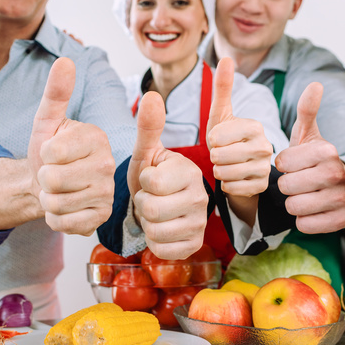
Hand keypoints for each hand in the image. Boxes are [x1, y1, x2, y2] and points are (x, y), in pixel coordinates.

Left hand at [27, 57, 115, 235]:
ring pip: (55, 203)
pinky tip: (63, 206)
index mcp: (97, 137)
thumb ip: (56, 92)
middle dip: (43, 178)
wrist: (48, 184)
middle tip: (53, 173)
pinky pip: (62, 222)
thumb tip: (65, 61)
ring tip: (57, 189)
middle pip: (53, 179)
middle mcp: (108, 164)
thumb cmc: (49, 152)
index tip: (53, 151)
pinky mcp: (99, 218)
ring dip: (47, 198)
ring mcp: (106, 193)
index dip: (43, 153)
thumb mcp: (47, 121)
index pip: (52, 151)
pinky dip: (53, 217)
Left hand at [127, 91, 208, 259]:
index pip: (151, 183)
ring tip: (155, 211)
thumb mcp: (147, 151)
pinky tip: (160, 227)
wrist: (158, 203)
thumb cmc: (153, 174)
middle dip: (142, 204)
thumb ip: (148, 126)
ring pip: (155, 231)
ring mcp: (201, 224)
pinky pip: (162, 249)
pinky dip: (153, 241)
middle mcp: (202, 197)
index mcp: (190, 171)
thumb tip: (152, 94)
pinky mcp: (194, 245)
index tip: (152, 178)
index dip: (143, 182)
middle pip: (151, 209)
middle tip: (151, 197)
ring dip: (146, 222)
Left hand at [206, 57, 272, 198]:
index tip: (220, 140)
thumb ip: (223, 87)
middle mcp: (266, 146)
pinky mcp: (262, 187)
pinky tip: (233, 179)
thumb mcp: (221, 114)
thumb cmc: (225, 140)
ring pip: (224, 173)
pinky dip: (226, 186)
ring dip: (218, 172)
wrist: (238, 170)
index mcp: (255, 126)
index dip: (211, 141)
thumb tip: (227, 58)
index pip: (216, 137)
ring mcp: (266, 168)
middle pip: (219, 156)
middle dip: (213, 157)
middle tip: (222, 155)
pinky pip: (231, 188)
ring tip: (227, 166)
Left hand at [274, 82, 344, 232]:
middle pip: (285, 186)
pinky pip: (303, 224)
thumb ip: (307, 110)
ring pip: (292, 206)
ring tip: (305, 195)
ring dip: (293, 203)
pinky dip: (302, 220)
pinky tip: (313, 210)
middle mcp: (336, 173)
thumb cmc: (317, 161)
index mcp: (327, 151)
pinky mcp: (340, 221)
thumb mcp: (310, 135)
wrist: (343, 190)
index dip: (282, 165)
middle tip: (299, 181)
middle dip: (285, 185)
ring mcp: (341, 199)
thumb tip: (315, 83)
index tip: (294, 163)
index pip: (282, 162)